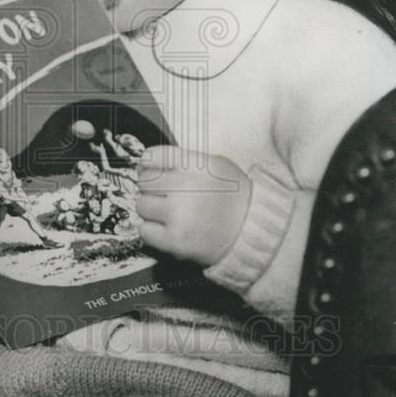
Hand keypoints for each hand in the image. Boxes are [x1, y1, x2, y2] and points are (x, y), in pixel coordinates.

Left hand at [135, 145, 251, 266]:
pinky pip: (144, 231)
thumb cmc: (235, 196)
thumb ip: (183, 161)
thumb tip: (148, 164)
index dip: (148, 165)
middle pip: (144, 182)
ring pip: (141, 205)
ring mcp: (179, 215)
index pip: (151, 157)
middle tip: (167, 196)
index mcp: (195, 165)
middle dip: (153, 188)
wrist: (253, 230)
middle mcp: (185, 187)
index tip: (151, 172)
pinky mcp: (175, 240)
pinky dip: (152, 231)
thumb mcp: (215, 164)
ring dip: (152, 210)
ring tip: (171, 214)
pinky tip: (167, 229)